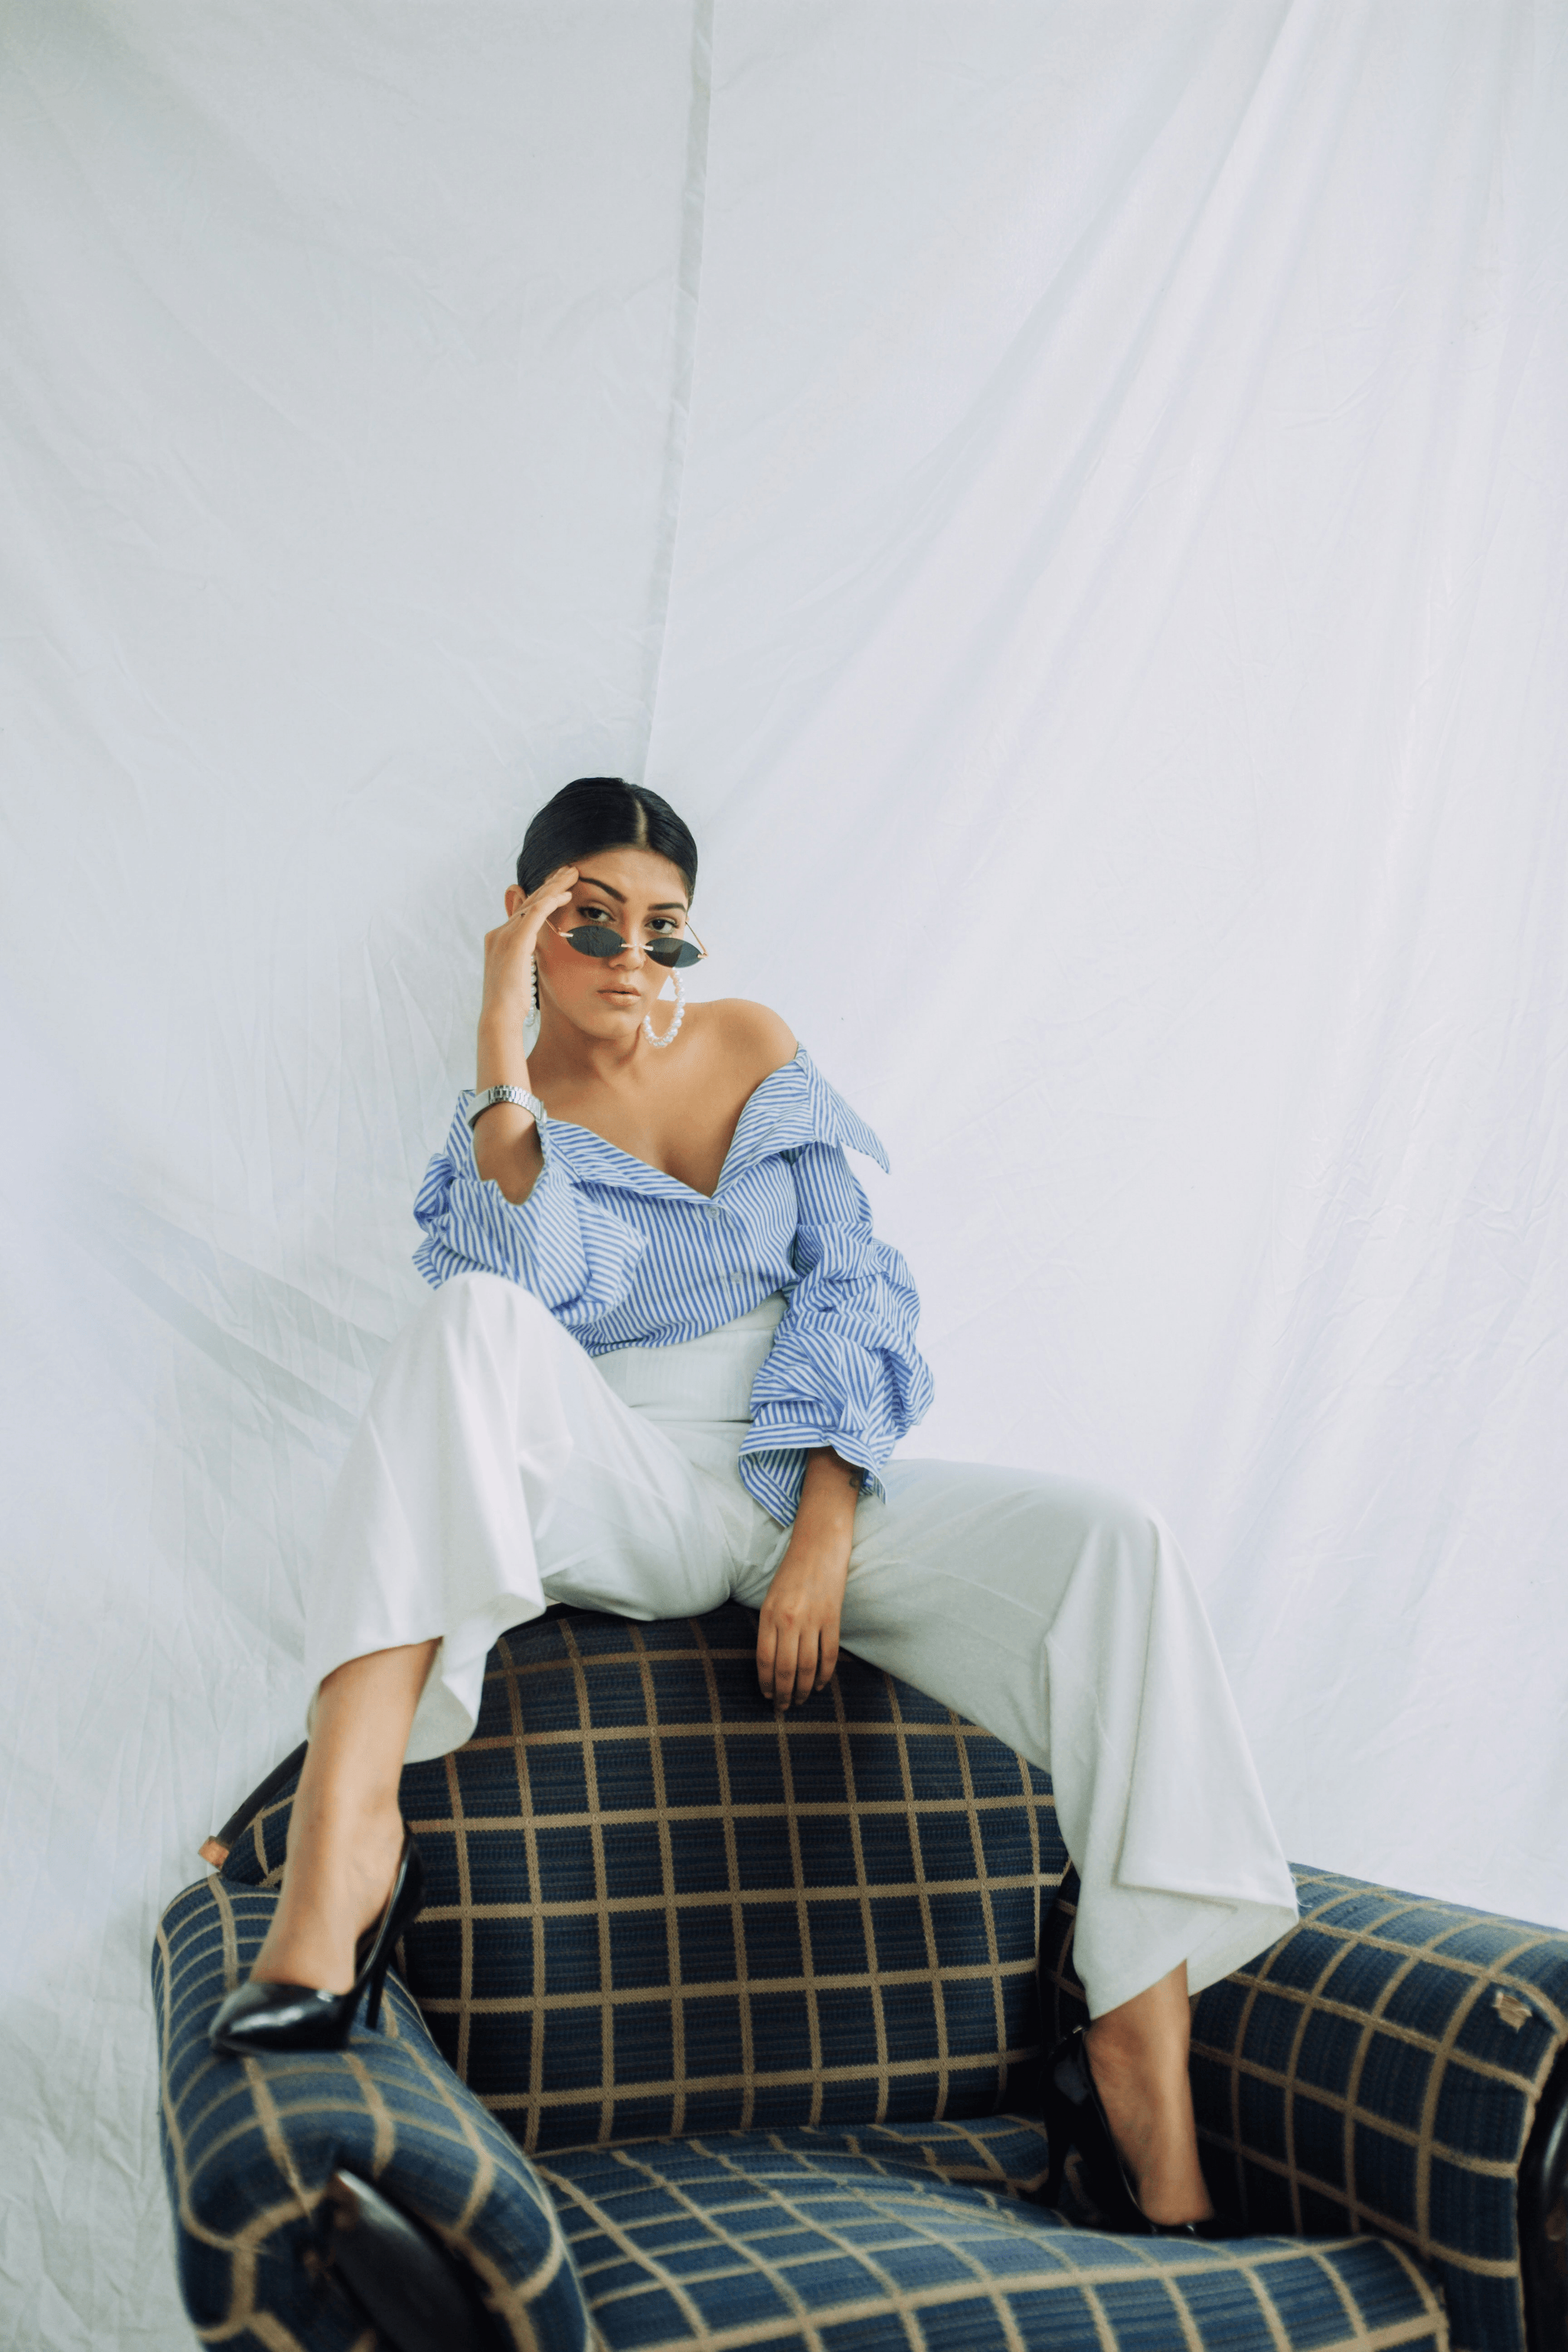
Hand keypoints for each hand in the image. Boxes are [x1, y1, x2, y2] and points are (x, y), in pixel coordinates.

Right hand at [480, 866, 577, 1029]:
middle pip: (528, 901)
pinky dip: (552, 900)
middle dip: (550, 884)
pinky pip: (536, 912)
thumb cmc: (511, 1005)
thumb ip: (524, 962)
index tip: (558, 887)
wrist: (500, 1017)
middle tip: (567, 870)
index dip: (542, 897)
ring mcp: (505, 935)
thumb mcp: (518, 977)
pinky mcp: (516, 940)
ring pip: (534, 901)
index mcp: (497, 940)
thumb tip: (532, 961)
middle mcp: (498, 933)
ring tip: (572, 874)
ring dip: (555, 886)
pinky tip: (567, 895)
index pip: (522, 911)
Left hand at [756, 1536, 847, 1710]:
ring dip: (803, 1689)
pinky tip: (820, 1685)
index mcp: (769, 1614)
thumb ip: (769, 1626)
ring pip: (807, 1667)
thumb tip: (770, 1660)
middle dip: (784, 1693)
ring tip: (801, 1700)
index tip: (768, 1695)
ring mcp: (812, 1620)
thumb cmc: (792, 1571)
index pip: (764, 1659)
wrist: (819, 1545)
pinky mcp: (832, 1619)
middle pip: (785, 1668)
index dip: (766, 1682)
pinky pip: (828, 1655)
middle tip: (783, 1707)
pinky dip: (825, 1674)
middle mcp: (788, 1620)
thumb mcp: (770, 1597)